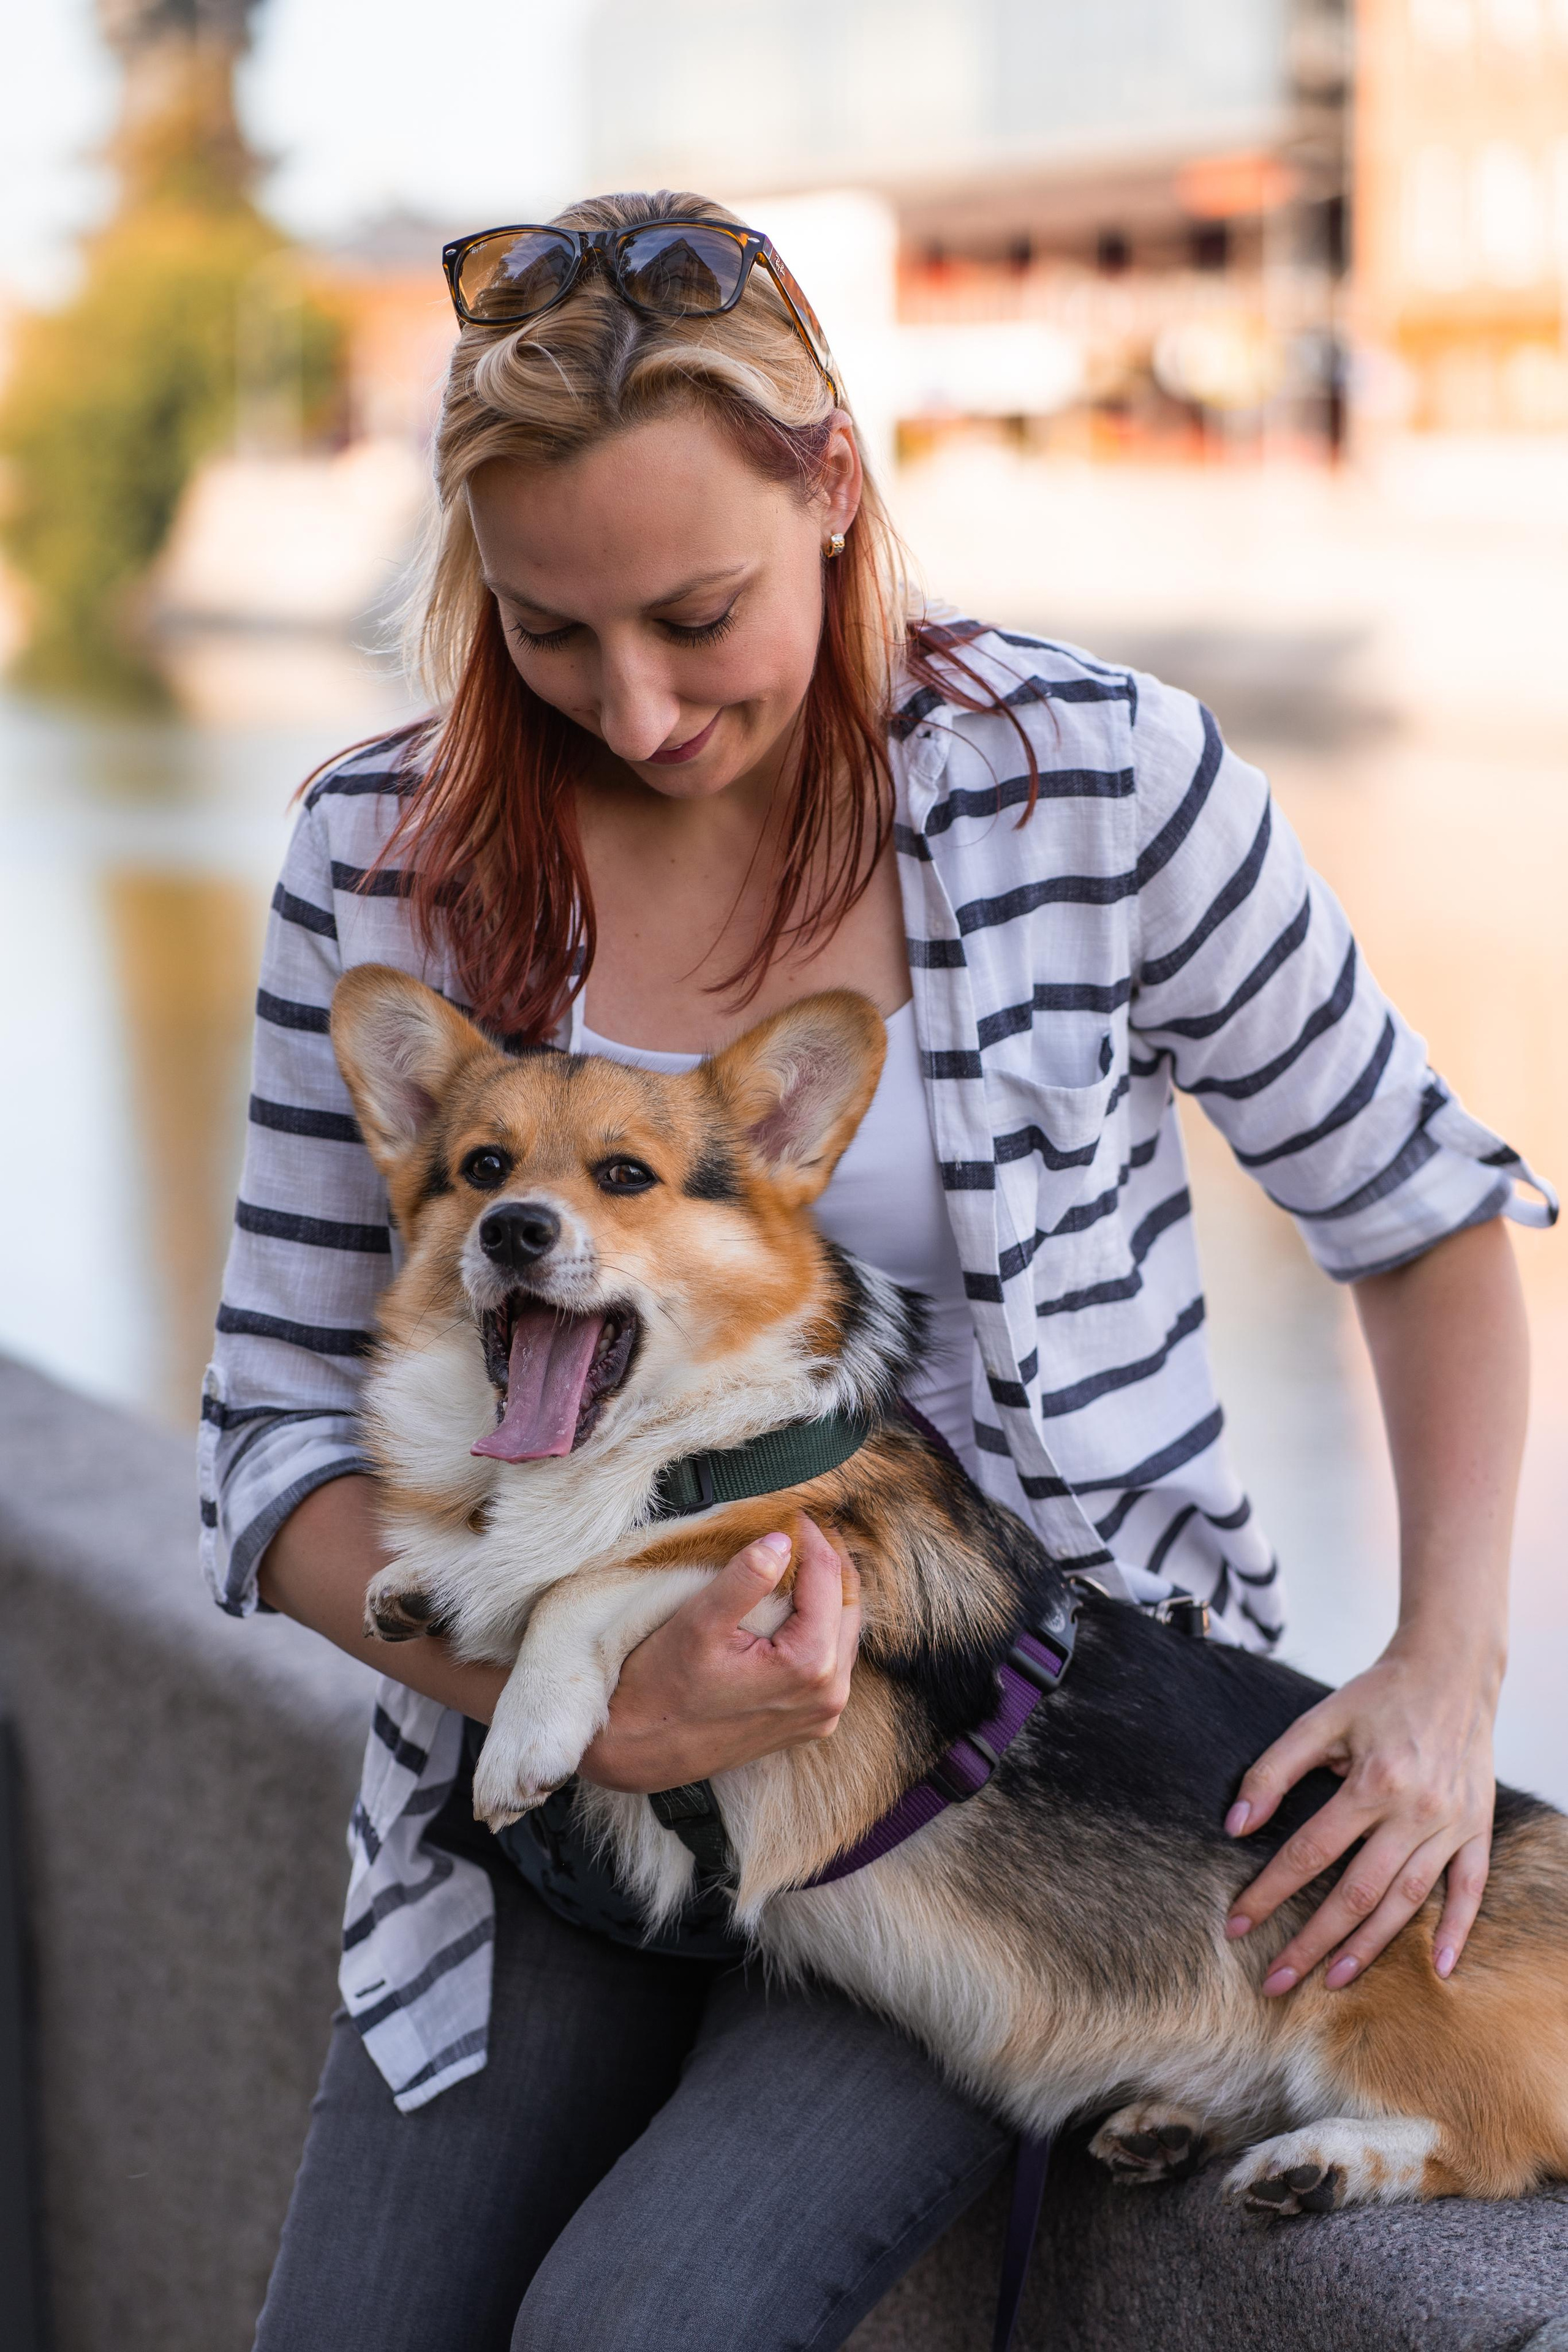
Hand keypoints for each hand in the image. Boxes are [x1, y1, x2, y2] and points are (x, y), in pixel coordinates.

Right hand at [578, 1515, 860, 1793]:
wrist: (636, 1752)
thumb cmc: (660, 1689)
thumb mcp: (698, 1623)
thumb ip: (745, 1578)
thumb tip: (781, 1539)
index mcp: (810, 1666)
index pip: (828, 1578)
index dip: (811, 1536)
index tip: (791, 1510)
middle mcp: (828, 1696)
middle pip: (847, 1605)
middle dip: (827, 1561)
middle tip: (802, 1528)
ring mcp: (821, 1715)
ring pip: (844, 1634)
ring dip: (828, 1594)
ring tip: (800, 1558)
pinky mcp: (808, 1723)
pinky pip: (831, 1662)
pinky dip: (821, 1627)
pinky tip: (796, 1607)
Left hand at [1224, 1645, 1497, 1994]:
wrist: (1451, 1671)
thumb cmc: (1378, 1694)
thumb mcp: (1320, 1719)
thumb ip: (1274, 1770)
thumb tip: (1236, 1825)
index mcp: (1373, 1783)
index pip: (1310, 1853)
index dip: (1270, 1892)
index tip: (1237, 1923)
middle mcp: (1416, 1812)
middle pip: (1356, 1893)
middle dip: (1310, 1942)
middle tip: (1274, 1980)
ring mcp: (1452, 1825)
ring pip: (1406, 1902)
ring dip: (1369, 1947)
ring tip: (1332, 1980)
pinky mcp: (1478, 1829)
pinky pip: (1470, 1891)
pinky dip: (1457, 1931)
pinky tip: (1437, 1968)